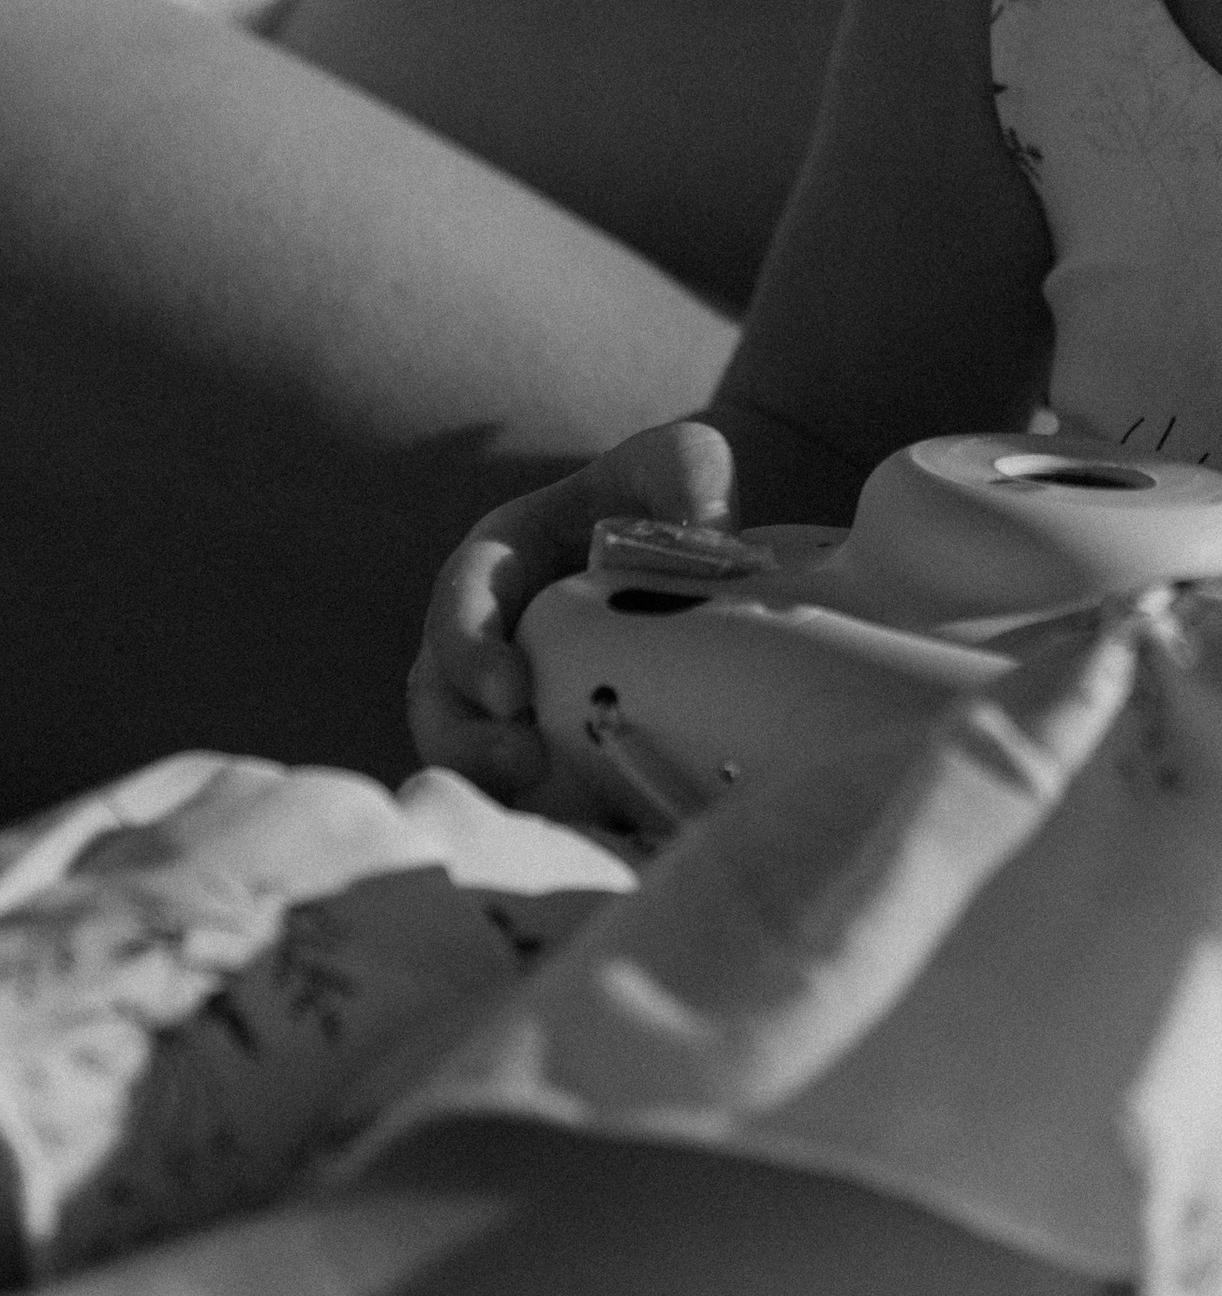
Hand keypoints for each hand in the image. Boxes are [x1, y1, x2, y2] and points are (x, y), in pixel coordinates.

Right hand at [409, 416, 737, 798]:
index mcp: (500, 559)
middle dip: (466, 740)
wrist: (701, 550)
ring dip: (496, 788)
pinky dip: (546, 818)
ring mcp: (507, 698)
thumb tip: (708, 535)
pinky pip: (524, 792)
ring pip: (467, 755)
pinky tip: (599, 833)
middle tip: (526, 767)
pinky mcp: (545, 745)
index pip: (458, 602)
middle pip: (439, 697)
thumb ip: (688, 476)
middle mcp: (486, 633)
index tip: (512, 694)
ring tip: (559, 810)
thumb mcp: (683, 462)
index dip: (469, 651)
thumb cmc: (674, 491)